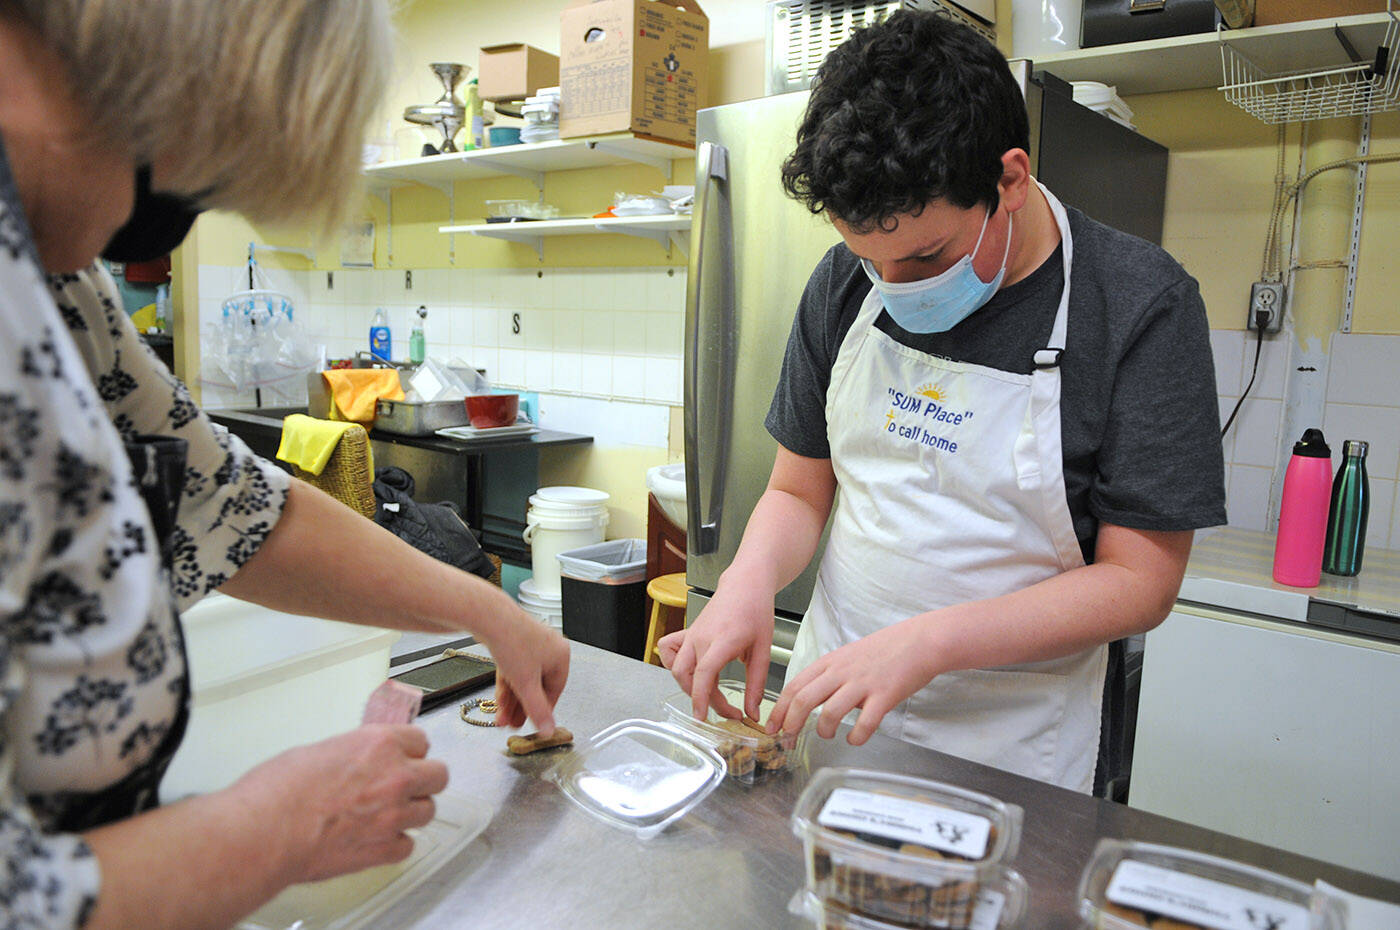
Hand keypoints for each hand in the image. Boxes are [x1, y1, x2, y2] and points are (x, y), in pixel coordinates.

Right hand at [234, 725, 449, 883]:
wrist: (264, 833)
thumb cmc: (277, 792)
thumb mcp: (318, 751)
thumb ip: (352, 755)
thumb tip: (355, 763)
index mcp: (379, 744)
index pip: (421, 741)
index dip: (410, 751)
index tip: (404, 757)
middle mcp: (395, 777)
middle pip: (438, 775)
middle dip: (423, 779)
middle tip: (406, 785)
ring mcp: (393, 815)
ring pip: (428, 811)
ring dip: (410, 811)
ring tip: (386, 814)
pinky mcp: (383, 850)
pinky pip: (407, 846)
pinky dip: (394, 844)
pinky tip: (376, 839)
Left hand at [479, 604, 569, 735]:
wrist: (489, 617)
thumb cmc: (513, 642)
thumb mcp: (527, 684)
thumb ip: (538, 710)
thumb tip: (548, 730)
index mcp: (560, 655)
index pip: (555, 690)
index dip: (542, 709)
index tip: (533, 723)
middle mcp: (548, 648)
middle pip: (536, 686)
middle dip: (522, 707)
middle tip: (513, 724)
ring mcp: (529, 644)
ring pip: (522, 678)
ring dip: (512, 700)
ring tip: (501, 718)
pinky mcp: (512, 642)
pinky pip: (512, 668)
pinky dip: (506, 685)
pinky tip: (498, 701)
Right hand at [660, 583, 773, 721]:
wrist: (745, 585)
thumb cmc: (756, 611)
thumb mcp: (764, 650)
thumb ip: (757, 684)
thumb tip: (752, 712)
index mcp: (723, 639)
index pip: (704, 673)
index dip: (701, 698)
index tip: (703, 717)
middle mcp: (702, 637)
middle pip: (688, 676)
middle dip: (703, 700)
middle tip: (727, 710)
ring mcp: (691, 634)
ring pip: (676, 667)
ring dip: (688, 686)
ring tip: (710, 694)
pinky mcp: (687, 633)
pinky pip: (669, 650)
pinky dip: (673, 664)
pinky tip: (690, 670)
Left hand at [768, 617, 937, 745]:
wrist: (919, 641)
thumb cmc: (884, 650)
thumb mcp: (847, 656)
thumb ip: (828, 675)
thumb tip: (810, 699)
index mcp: (830, 662)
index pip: (794, 686)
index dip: (779, 710)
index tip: (771, 726)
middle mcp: (841, 672)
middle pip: (803, 700)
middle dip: (790, 724)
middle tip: (787, 739)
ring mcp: (862, 684)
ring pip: (830, 712)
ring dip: (823, 730)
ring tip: (827, 735)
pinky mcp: (884, 696)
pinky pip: (864, 723)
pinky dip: (856, 737)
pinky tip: (855, 739)